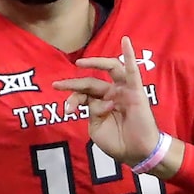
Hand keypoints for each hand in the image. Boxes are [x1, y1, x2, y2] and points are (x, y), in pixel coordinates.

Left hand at [53, 36, 159, 166]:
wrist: (136, 153)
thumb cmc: (117, 143)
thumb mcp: (96, 129)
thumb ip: (92, 112)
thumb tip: (94, 101)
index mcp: (101, 103)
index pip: (84, 94)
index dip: (73, 99)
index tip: (67, 110)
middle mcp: (112, 93)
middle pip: (91, 82)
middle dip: (74, 85)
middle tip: (57, 85)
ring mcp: (124, 90)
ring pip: (110, 69)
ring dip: (96, 62)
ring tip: (80, 62)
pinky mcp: (136, 91)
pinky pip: (133, 71)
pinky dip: (129, 55)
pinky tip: (125, 41)